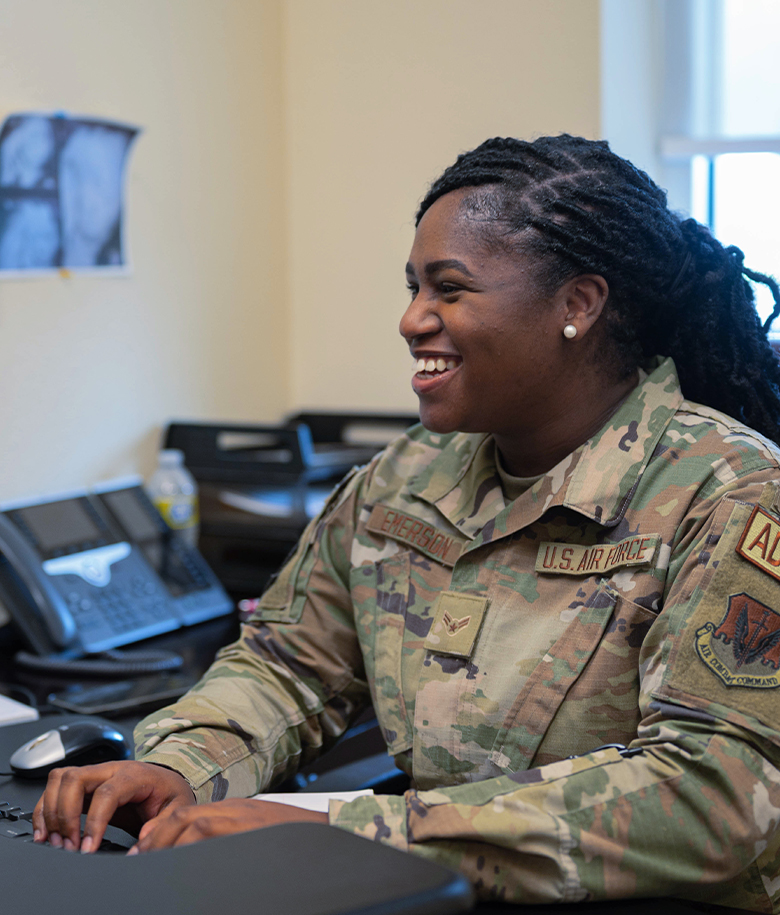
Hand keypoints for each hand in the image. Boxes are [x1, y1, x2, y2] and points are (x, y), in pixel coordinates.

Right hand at [32, 760, 194, 852]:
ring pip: (61, 778)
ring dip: (51, 811)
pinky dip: (45, 809)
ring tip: (55, 841)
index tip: (88, 848)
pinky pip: (55, 787)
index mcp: (135, 774)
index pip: (107, 793)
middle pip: (75, 778)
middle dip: (65, 815)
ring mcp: (95, 774)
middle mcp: (112, 769)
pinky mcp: (84, 784)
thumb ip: (163, 823)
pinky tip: (46, 831)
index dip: (94, 822)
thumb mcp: (177, 807)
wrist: (166, 782)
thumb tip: (143, 839)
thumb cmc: (169, 793)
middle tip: (70, 845)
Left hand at [129, 798, 328, 853]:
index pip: (186, 813)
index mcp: (234, 810)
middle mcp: (236, 812)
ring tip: (154, 867)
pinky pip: (212, 840)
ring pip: (193, 826)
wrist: (331, 833)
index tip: (143, 849)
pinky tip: (182, 870)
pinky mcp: (248, 837)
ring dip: (169, 845)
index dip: (160, 830)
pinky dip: (193, 851)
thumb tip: (195, 855)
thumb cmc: (296, 840)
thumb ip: (227, 836)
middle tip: (140, 861)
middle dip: (157, 839)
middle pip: (184, 817)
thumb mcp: (255, 832)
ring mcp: (242, 824)